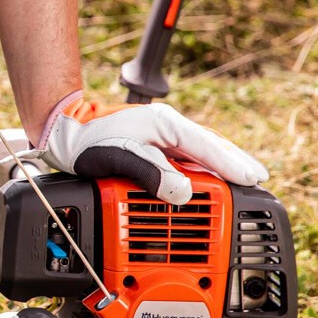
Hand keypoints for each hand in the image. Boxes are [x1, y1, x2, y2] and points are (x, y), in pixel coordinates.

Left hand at [20, 91, 268, 203]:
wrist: (62, 135)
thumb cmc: (86, 141)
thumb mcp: (119, 157)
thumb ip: (151, 174)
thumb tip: (183, 193)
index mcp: (164, 124)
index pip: (208, 145)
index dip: (232, 163)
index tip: (252, 178)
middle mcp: (166, 129)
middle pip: (209, 148)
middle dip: (232, 165)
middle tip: (255, 183)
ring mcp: (159, 137)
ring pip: (198, 154)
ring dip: (217, 170)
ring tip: (238, 185)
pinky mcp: (151, 148)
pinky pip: (183, 160)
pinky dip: (198, 172)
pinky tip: (204, 185)